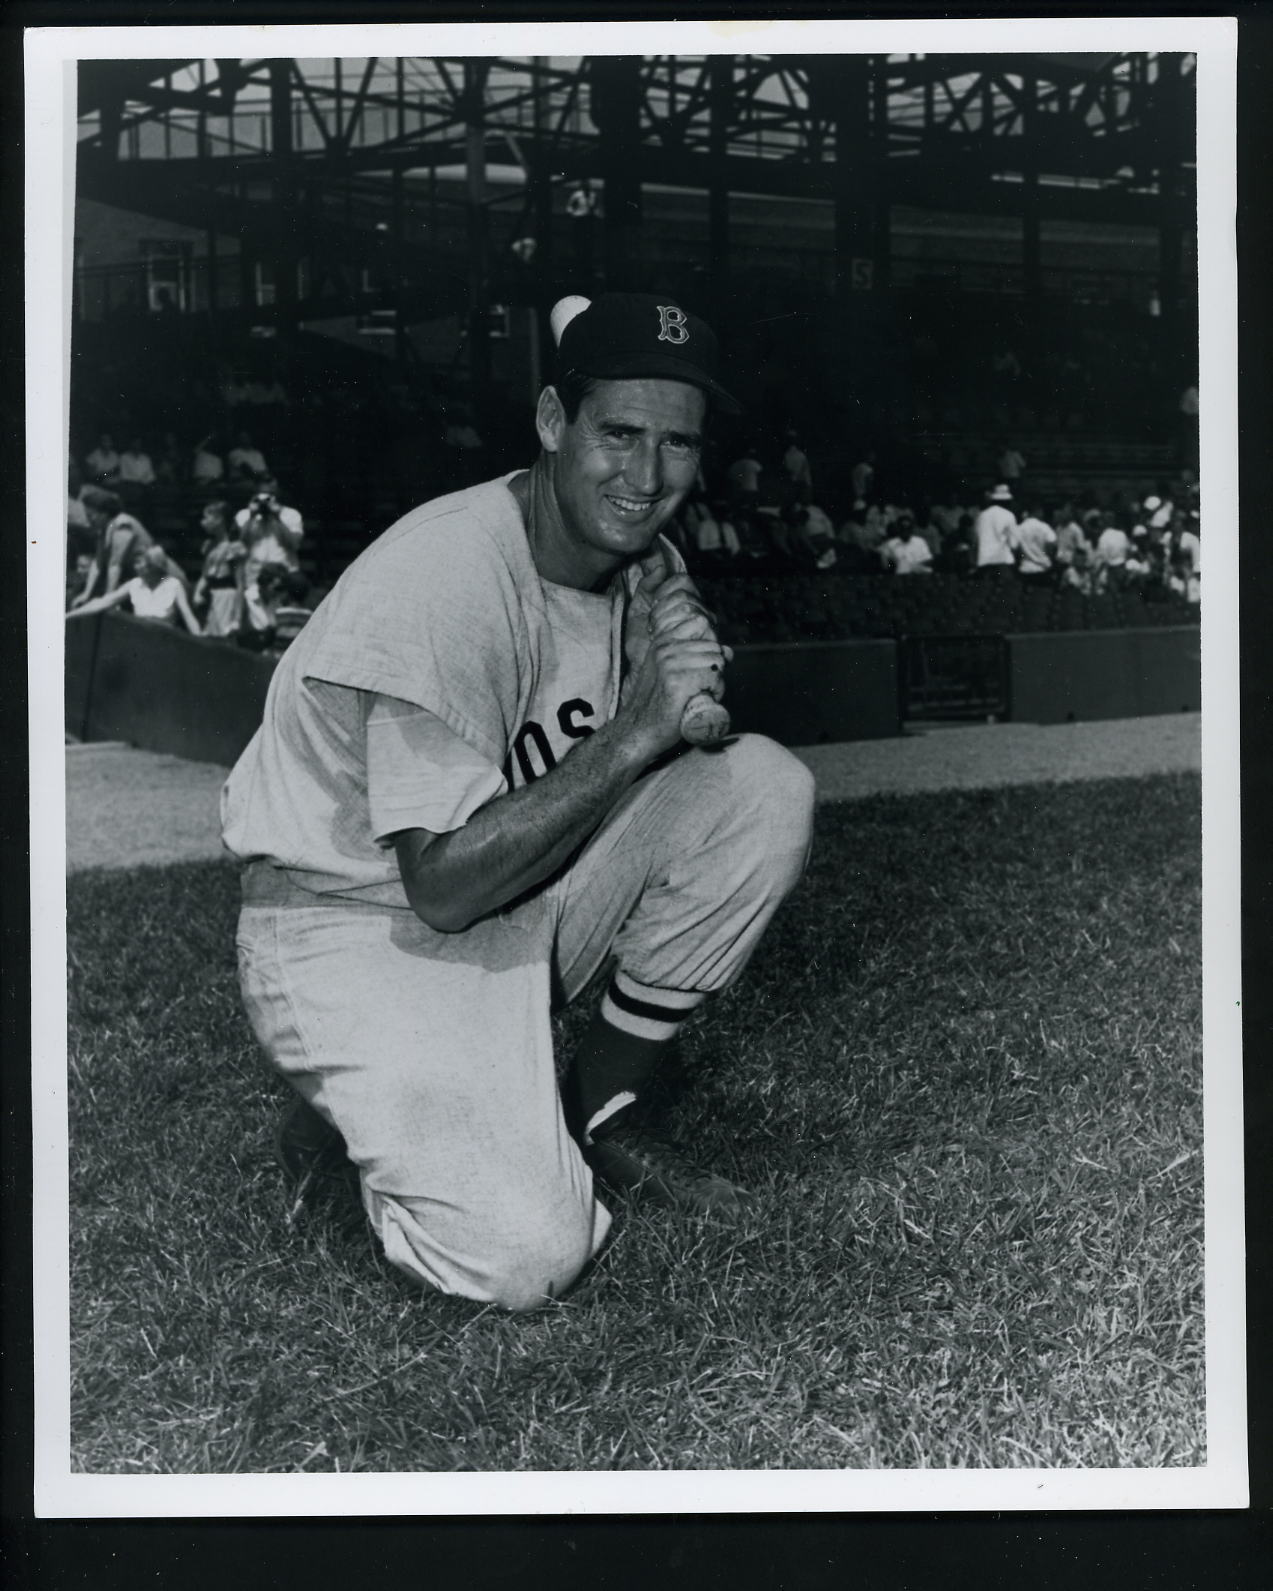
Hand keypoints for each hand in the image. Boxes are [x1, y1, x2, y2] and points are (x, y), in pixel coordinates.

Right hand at [620, 562, 729, 755]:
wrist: (637, 731)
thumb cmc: (659, 704)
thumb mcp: (670, 672)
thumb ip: (694, 656)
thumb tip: (729, 650)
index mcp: (663, 641)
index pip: (701, 622)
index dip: (709, 647)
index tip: (702, 667)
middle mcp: (666, 648)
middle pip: (714, 647)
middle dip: (714, 670)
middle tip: (700, 689)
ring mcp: (670, 664)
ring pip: (717, 662)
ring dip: (716, 683)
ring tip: (699, 696)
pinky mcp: (677, 682)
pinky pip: (714, 679)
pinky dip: (715, 692)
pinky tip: (699, 701)